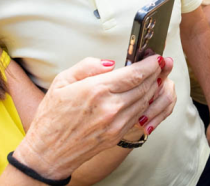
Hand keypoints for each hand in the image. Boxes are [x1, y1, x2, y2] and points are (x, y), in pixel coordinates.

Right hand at [13, 55, 168, 179]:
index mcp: (96, 90)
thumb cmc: (52, 116)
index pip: (135, 74)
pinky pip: (139, 115)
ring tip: (155, 77)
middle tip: (161, 64)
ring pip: (145, 101)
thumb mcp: (62, 81)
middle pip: (145, 86)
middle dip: (156, 73)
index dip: (151, 64)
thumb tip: (111, 63)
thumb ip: (87, 66)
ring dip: (153, 87)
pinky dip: (145, 103)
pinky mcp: (117, 135)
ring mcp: (116, 124)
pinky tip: (144, 95)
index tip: (157, 57)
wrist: (48, 152)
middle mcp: (110, 107)